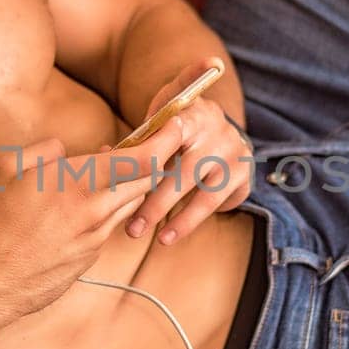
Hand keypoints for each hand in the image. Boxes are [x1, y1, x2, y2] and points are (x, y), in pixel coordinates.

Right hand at [0, 122, 188, 326]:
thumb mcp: (2, 170)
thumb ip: (40, 152)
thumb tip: (60, 149)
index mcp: (75, 183)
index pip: (140, 159)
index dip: (164, 140)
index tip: (174, 126)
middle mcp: (93, 212)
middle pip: (143, 183)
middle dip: (147, 163)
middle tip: (133, 149)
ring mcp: (93, 241)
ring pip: (127, 207)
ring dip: (124, 189)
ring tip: (100, 178)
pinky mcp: (86, 262)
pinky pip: (105, 230)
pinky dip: (102, 215)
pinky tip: (76, 214)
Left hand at [113, 55, 252, 246]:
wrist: (219, 130)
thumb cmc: (177, 128)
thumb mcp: (162, 117)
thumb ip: (141, 135)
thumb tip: (106, 154)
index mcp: (191, 109)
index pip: (175, 125)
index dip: (158, 148)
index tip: (139, 166)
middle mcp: (217, 128)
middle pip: (184, 169)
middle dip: (156, 201)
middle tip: (132, 227)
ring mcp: (233, 151)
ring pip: (202, 193)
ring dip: (177, 219)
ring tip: (155, 238)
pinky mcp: (243, 173)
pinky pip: (214, 203)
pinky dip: (189, 221)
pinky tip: (170, 235)